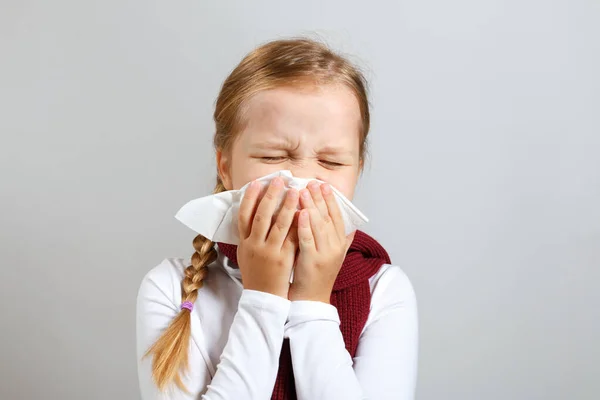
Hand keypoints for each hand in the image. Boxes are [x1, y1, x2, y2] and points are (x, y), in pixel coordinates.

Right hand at [237, 177, 299, 298]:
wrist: (263, 298)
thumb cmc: (256, 274)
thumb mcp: (246, 253)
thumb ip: (249, 234)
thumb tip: (251, 212)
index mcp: (243, 242)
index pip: (243, 215)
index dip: (249, 198)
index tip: (257, 182)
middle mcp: (254, 245)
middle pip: (261, 215)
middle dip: (270, 196)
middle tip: (278, 180)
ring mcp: (269, 252)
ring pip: (278, 225)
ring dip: (287, 206)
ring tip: (296, 191)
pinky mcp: (283, 260)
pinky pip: (292, 238)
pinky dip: (297, 224)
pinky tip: (305, 212)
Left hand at [289, 181, 355, 302]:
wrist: (311, 300)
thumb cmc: (317, 276)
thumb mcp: (333, 256)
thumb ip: (340, 240)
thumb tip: (351, 227)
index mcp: (340, 244)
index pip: (337, 217)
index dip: (330, 200)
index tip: (324, 185)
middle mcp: (336, 247)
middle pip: (328, 217)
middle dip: (319, 198)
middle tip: (311, 182)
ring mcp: (325, 254)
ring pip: (319, 225)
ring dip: (311, 206)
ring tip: (303, 191)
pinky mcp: (312, 261)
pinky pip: (308, 239)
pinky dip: (304, 225)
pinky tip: (299, 213)